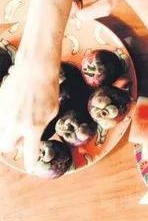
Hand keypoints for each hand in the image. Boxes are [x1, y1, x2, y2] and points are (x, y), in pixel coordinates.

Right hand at [0, 54, 58, 172]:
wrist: (35, 71)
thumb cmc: (48, 91)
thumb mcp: (52, 112)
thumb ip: (40, 127)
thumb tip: (32, 137)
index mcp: (33, 127)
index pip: (30, 153)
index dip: (30, 162)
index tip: (31, 166)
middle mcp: (16, 124)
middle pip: (7, 146)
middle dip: (13, 144)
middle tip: (21, 137)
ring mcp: (4, 115)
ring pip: (0, 133)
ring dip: (7, 132)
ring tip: (18, 121)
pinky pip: (0, 120)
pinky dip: (4, 119)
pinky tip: (14, 110)